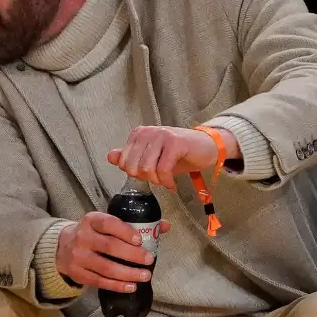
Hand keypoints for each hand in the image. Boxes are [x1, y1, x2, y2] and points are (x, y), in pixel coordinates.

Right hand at [56, 211, 170, 292]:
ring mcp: (79, 257)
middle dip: (132, 254)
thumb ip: (133, 224)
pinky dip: (117, 285)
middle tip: (149, 259)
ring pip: (106, 267)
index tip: (140, 239)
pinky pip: (99, 281)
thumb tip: (165, 226)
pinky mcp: (78, 274)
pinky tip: (131, 286)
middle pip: (109, 246)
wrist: (61, 247)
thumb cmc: (92, 234)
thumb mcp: (105, 224)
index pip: (108, 224)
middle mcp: (82, 237)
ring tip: (145, 276)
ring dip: (127, 273)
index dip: (124, 231)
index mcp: (91, 221)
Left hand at [107, 125, 236, 190]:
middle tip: (159, 180)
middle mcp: (148, 132)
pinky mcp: (175, 142)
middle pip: (133, 167)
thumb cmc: (178, 154)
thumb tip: (110, 157)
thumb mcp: (151, 158)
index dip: (136, 175)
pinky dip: (166, 182)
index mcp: (139, 134)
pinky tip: (172, 184)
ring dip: (157, 181)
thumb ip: (129, 158)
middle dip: (146, 179)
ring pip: (147, 169)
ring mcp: (162, 135)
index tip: (149, 176)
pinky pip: (163, 169)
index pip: (123, 162)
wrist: (207, 147)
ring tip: (166, 181)